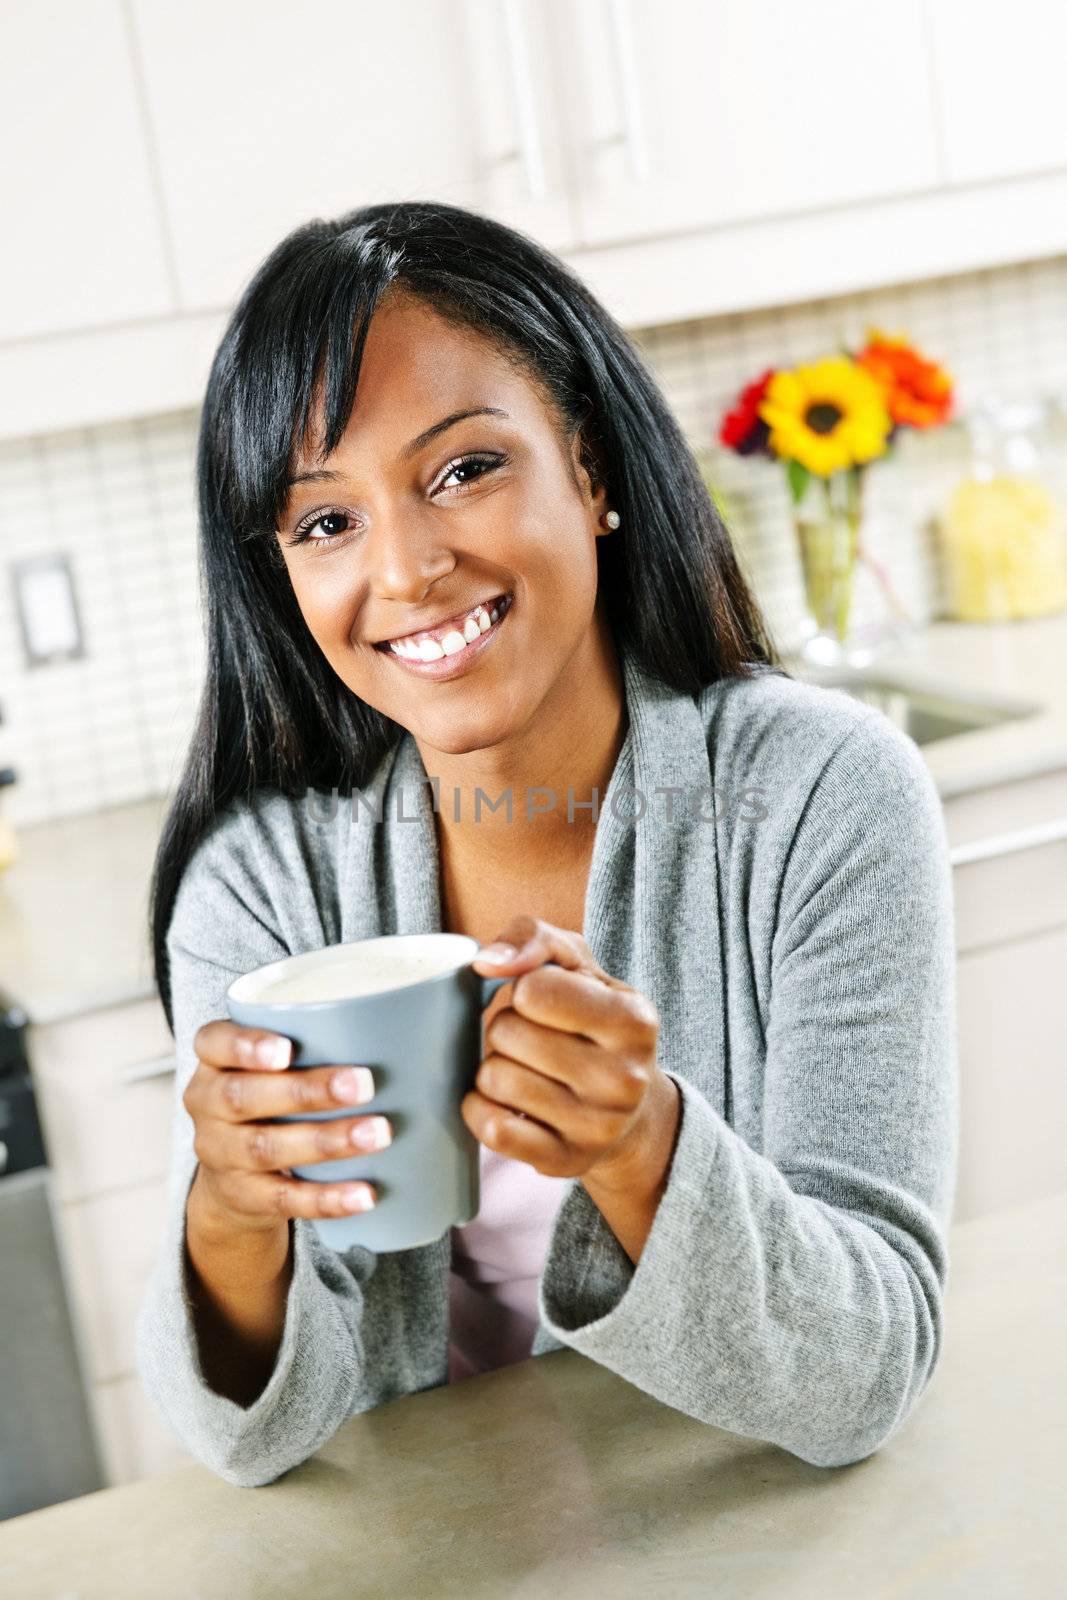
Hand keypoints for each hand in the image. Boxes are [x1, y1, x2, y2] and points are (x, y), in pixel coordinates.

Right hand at [183, 1020, 391, 1234]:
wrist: (237, 1176)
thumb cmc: (278, 1096)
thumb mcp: (279, 1064)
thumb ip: (320, 1040)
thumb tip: (412, 1020)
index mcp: (214, 1060)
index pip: (213, 1042)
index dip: (245, 1045)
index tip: (287, 1049)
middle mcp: (206, 1104)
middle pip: (244, 1096)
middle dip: (306, 1091)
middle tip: (365, 1084)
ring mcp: (219, 1154)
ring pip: (265, 1148)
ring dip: (326, 1141)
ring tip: (379, 1134)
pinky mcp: (242, 1197)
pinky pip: (283, 1200)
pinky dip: (327, 1198)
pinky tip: (364, 1194)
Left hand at [464, 915, 674, 1192]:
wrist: (629, 1110)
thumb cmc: (592, 1020)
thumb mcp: (578, 964)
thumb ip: (533, 936)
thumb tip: (486, 961)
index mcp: (634, 1021)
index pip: (534, 990)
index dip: (524, 989)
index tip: (545, 1002)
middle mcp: (624, 1078)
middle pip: (507, 1033)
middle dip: (506, 1028)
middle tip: (533, 1039)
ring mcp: (596, 1127)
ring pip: (494, 1078)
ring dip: (494, 1066)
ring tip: (526, 1068)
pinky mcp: (564, 1162)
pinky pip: (491, 1128)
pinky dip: (481, 1107)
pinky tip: (504, 1101)